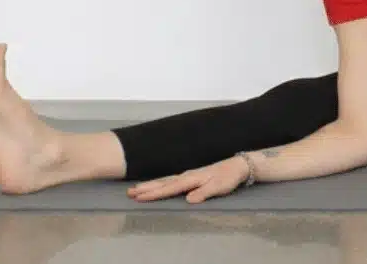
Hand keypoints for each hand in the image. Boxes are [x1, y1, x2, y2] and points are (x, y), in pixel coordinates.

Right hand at [127, 155, 250, 203]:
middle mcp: (186, 176)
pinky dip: (160, 182)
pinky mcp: (190, 176)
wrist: (236, 166)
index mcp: (191, 179)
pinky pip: (170, 180)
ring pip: (165, 180)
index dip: (154, 193)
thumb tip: (189, 200)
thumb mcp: (218, 187)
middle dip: (146, 188)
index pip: (169, 188)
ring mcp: (187, 175)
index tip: (140, 197)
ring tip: (136, 188)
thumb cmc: (227, 178)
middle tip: (130, 192)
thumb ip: (203, 193)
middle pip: (162, 183)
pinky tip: (156, 185)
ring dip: (151, 185)